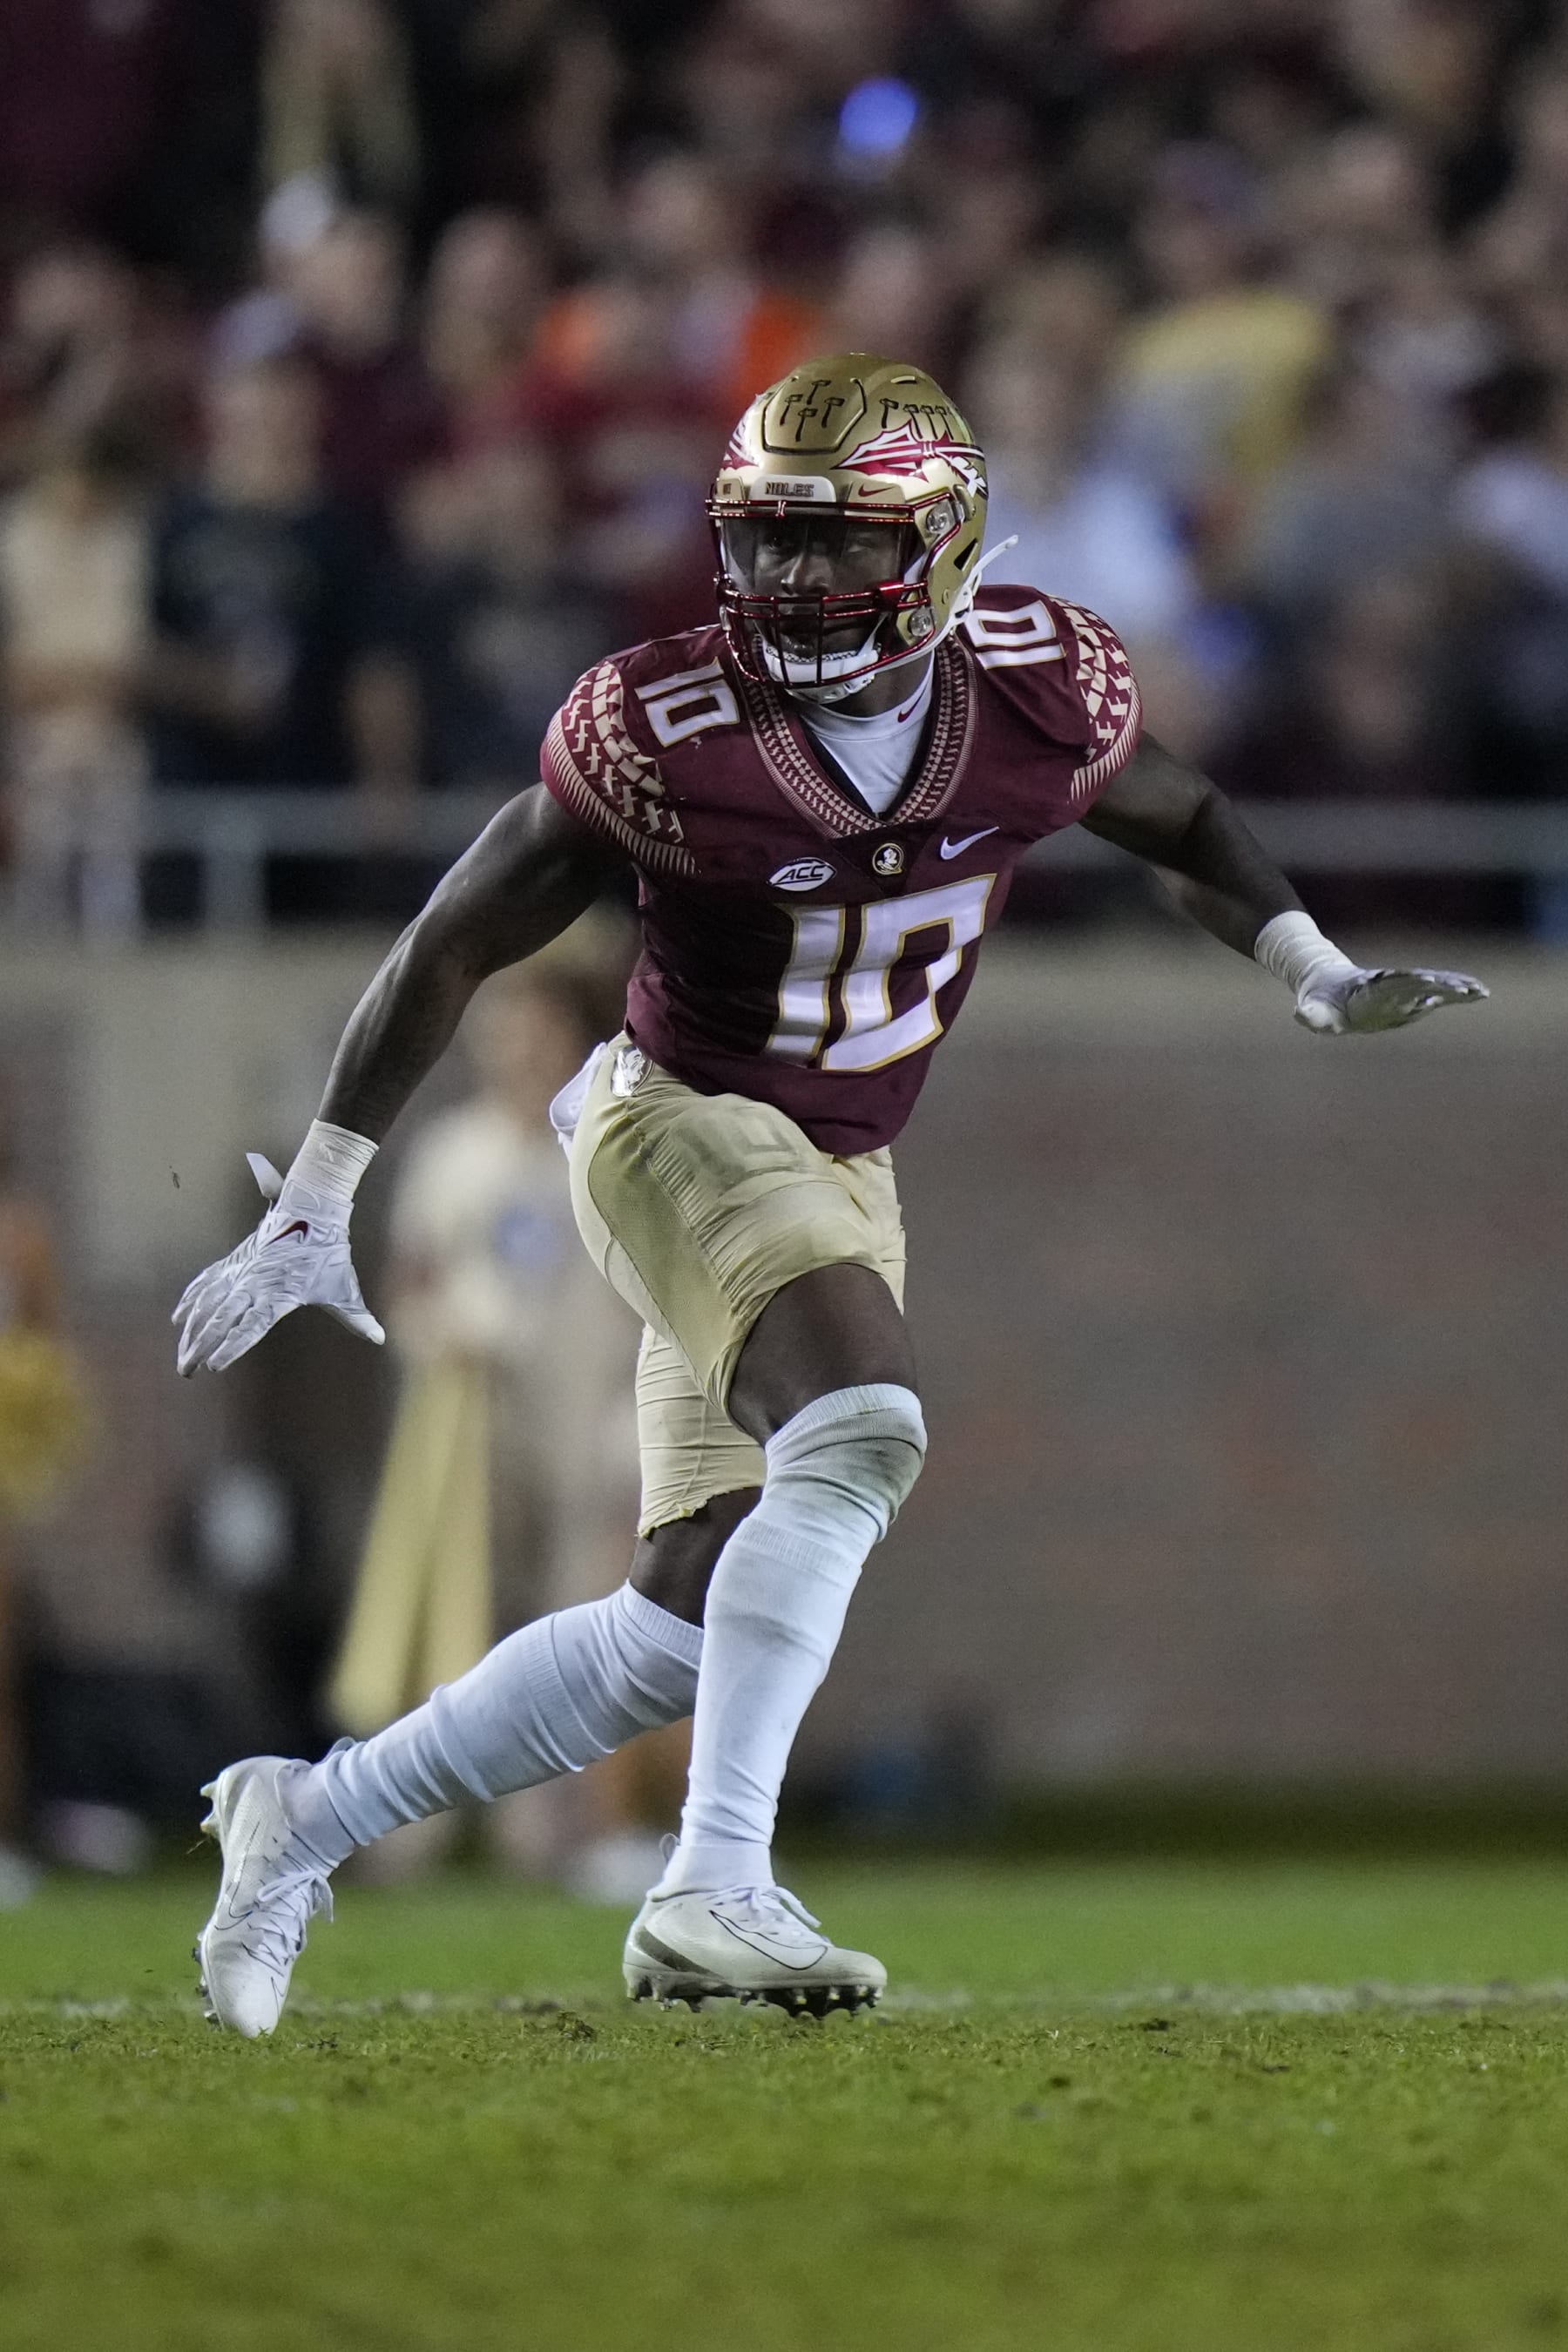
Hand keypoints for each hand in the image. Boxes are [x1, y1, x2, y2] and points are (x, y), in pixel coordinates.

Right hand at [172, 1153, 383, 1374]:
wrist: (312, 1209)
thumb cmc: (330, 1253)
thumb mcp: (343, 1288)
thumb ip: (357, 1317)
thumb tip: (380, 1337)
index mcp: (278, 1295)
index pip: (249, 1327)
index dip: (230, 1347)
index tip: (214, 1366)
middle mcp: (254, 1284)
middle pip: (220, 1320)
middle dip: (200, 1347)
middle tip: (187, 1371)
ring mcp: (241, 1271)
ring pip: (208, 1304)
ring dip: (191, 1330)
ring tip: (182, 1356)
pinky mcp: (235, 1261)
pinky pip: (207, 1282)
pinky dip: (191, 1299)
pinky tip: (179, 1317)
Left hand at [1295, 965, 1487, 1035]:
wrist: (1330, 983)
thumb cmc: (1322, 1000)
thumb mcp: (1313, 1009)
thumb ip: (1310, 1014)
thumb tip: (1301, 1016)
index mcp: (1370, 987)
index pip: (1392, 983)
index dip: (1409, 982)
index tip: (1427, 979)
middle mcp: (1392, 984)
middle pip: (1419, 982)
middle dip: (1440, 985)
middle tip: (1461, 989)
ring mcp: (1404, 988)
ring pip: (1434, 986)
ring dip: (1456, 987)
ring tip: (1479, 991)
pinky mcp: (1413, 994)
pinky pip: (1439, 993)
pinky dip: (1459, 993)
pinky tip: (1480, 994)